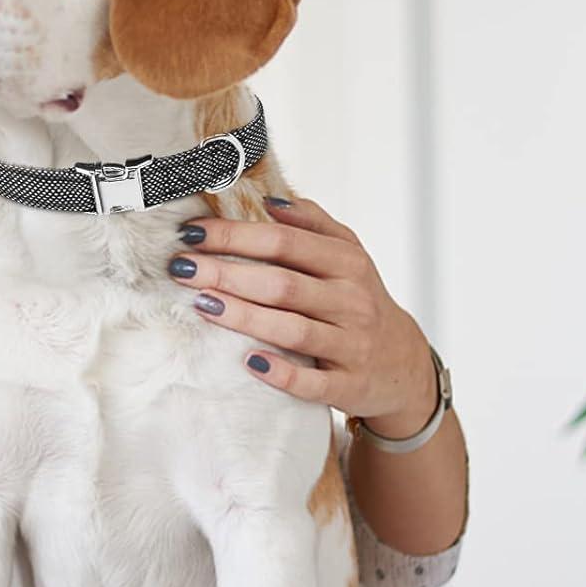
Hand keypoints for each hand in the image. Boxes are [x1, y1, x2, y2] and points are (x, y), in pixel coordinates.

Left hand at [167, 196, 435, 436]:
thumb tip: (270, 202)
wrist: (403, 365)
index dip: (236, 236)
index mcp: (347, 264)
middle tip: (181, 268)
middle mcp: (351, 301)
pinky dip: (282, 373)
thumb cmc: (359, 302)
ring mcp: (351, 345)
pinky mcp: (348, 385)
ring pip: (292, 330)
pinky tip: (248, 362)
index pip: (285, 243)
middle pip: (282, 285)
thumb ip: (314, 224)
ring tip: (202, 303)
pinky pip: (312, 382)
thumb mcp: (349, 257)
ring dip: (244, 317)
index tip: (192, 234)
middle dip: (228, 274)